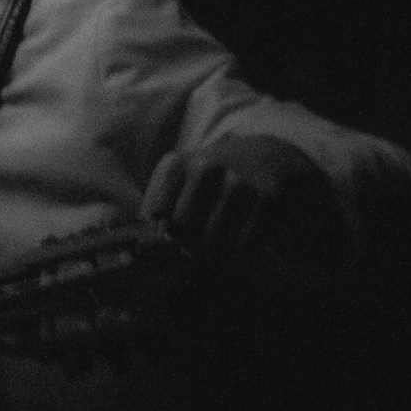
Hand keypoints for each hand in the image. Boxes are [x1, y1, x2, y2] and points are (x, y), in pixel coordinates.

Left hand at [143, 134, 344, 277]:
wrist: (274, 155)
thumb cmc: (219, 175)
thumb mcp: (187, 173)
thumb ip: (160, 199)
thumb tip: (136, 234)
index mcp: (181, 162)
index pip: (155, 213)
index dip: (163, 230)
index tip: (174, 232)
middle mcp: (207, 168)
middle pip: (181, 229)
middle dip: (187, 243)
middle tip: (198, 245)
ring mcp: (238, 183)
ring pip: (211, 241)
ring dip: (213, 254)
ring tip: (217, 249)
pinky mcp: (266, 199)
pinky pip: (242, 246)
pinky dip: (238, 255)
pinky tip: (239, 247)